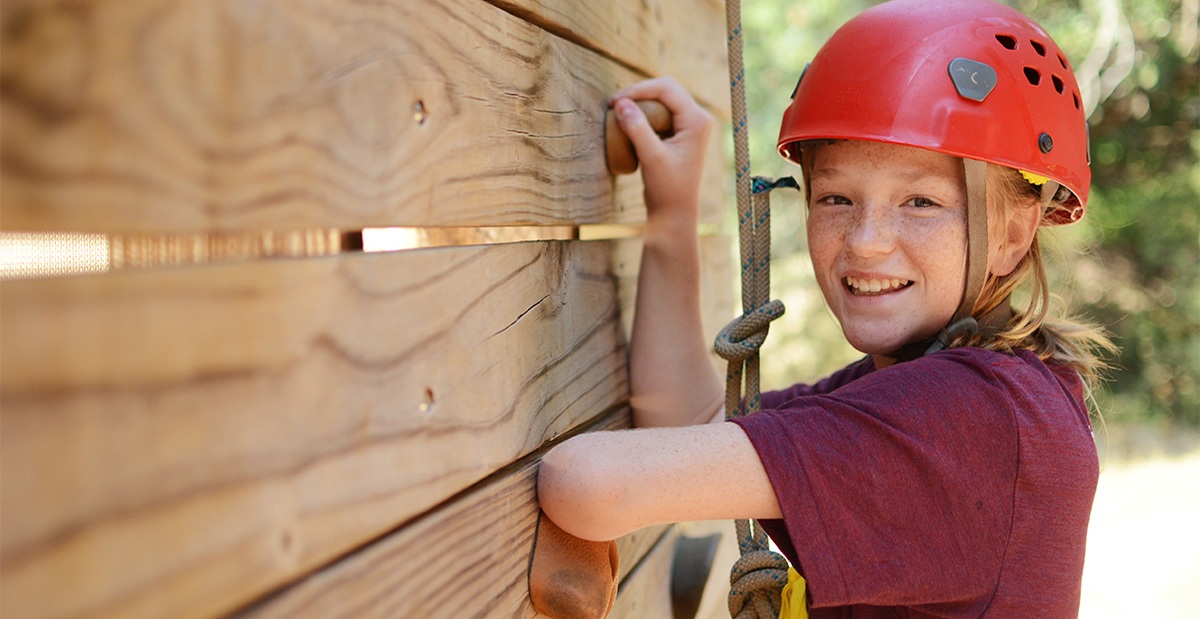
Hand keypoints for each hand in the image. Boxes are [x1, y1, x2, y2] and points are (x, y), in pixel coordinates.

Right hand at [610, 77, 713, 232]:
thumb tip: (620, 103)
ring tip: (618, 112)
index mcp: (697, 119)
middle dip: (639, 94)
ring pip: (662, 99)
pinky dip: (644, 114)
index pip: (667, 89)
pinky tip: (628, 123)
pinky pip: (661, 112)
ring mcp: (691, 124)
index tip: (615, 102)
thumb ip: (637, 129)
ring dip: (640, 103)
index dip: (639, 90)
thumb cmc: (667, 188)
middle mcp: (698, 117)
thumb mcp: (651, 157)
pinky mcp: (681, 132)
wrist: (674, 212)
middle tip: (614, 105)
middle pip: (666, 89)